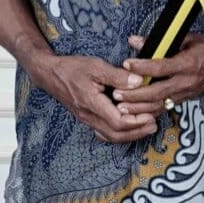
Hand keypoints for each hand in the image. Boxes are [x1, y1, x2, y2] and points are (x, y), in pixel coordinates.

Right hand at [28, 51, 156, 142]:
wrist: (50, 74)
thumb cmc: (72, 68)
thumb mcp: (96, 66)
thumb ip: (118, 76)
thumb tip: (138, 81)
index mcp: (91, 103)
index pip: (117, 122)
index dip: (136, 122)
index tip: (151, 115)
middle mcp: (89, 116)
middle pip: (115, 134)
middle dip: (137, 132)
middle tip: (154, 125)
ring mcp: (87, 119)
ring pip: (110, 135)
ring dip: (130, 134)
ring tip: (147, 126)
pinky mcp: (87, 118)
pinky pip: (104, 132)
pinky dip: (119, 132)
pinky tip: (129, 127)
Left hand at [113, 33, 203, 114]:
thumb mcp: (187, 39)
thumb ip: (160, 42)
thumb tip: (134, 40)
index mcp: (187, 63)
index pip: (160, 67)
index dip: (142, 67)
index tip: (126, 64)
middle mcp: (186, 81)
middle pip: (156, 92)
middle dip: (134, 95)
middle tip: (116, 94)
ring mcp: (185, 93)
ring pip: (159, 104)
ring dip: (138, 107)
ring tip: (120, 108)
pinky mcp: (185, 99)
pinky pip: (165, 108)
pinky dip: (149, 112)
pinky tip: (135, 113)